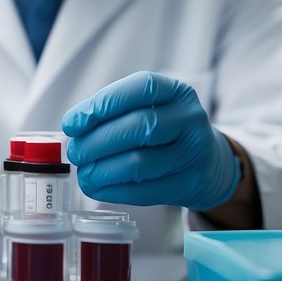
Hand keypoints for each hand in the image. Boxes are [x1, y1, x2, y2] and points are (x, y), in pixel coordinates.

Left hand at [62, 71, 239, 211]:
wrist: (209, 162)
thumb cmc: (166, 132)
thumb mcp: (149, 109)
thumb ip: (115, 113)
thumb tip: (74, 128)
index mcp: (176, 91)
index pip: (140, 89)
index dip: (102, 105)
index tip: (72, 122)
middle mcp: (190, 118)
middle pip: (138, 127)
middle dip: (97, 142)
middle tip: (76, 153)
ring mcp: (195, 152)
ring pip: (139, 163)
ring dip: (102, 171)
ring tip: (85, 173)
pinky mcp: (191, 184)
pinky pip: (145, 191)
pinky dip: (114, 191)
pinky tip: (99, 188)